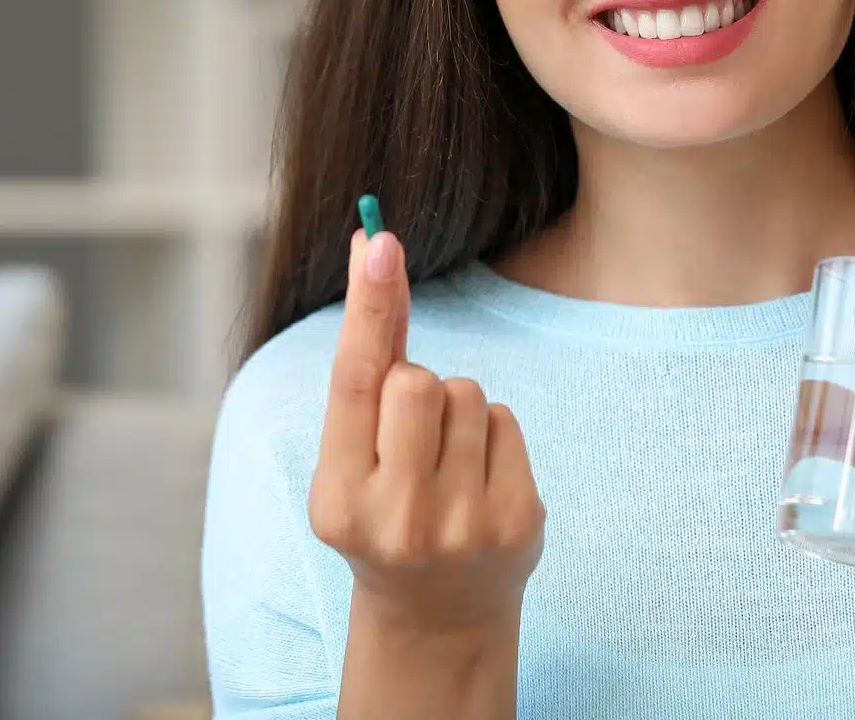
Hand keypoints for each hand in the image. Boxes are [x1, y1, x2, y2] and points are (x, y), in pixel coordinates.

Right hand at [308, 227, 545, 636]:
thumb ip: (363, 370)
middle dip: (415, 386)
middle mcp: (397, 518)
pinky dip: (491, 435)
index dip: (368, 305)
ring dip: (455, 410)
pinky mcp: (516, 522)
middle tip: (410, 441)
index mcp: (338, 501)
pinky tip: (478, 480)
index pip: (355, 382)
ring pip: (466, 393)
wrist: (436, 615)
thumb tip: (372, 245)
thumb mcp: (353, 460)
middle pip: (417, 380)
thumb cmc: (384, 511)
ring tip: (444, 464)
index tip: (379, 240)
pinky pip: (506, 419)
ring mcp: (461, 525)